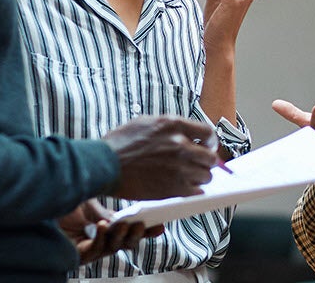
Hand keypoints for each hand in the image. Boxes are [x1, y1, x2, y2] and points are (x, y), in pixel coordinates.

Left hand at [58, 199, 164, 264]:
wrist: (36, 205)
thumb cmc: (59, 203)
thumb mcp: (88, 202)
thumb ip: (104, 210)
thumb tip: (122, 218)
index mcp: (104, 227)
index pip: (128, 231)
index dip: (146, 230)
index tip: (161, 224)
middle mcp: (98, 240)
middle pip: (124, 243)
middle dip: (137, 235)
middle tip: (145, 224)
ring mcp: (88, 249)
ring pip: (112, 248)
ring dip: (121, 236)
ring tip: (125, 224)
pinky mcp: (77, 256)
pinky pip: (94, 249)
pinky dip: (101, 237)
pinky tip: (103, 225)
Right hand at [102, 116, 218, 199]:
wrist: (103, 165)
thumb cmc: (119, 144)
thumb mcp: (145, 123)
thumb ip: (168, 127)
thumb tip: (185, 134)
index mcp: (174, 125)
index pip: (208, 132)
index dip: (209, 143)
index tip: (206, 148)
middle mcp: (180, 144)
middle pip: (211, 157)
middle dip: (206, 162)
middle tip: (199, 166)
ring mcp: (179, 167)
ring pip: (206, 176)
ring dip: (199, 178)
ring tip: (188, 179)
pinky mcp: (174, 187)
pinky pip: (196, 191)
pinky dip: (193, 191)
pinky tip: (184, 189)